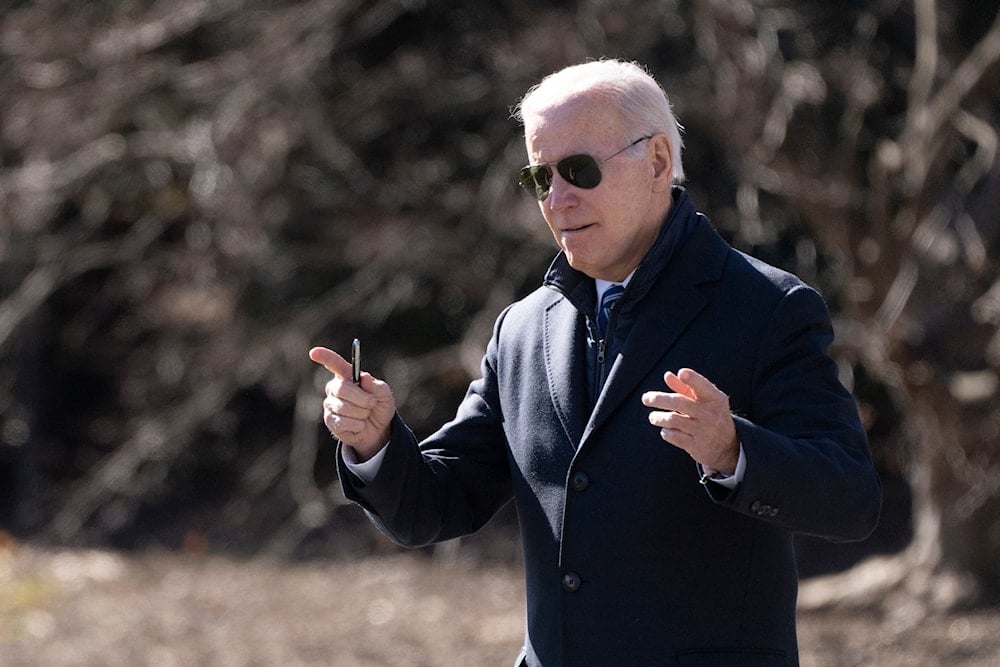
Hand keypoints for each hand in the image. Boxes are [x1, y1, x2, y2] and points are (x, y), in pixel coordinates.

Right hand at [309, 346, 395, 461]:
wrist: (379, 429)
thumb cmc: (379, 406)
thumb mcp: (384, 394)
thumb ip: (376, 386)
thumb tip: (364, 377)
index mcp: (347, 376)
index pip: (334, 363)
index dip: (324, 357)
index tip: (314, 352)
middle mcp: (335, 388)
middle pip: (343, 388)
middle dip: (362, 398)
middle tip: (372, 403)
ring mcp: (330, 404)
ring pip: (345, 407)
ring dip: (362, 413)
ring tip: (365, 415)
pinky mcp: (330, 421)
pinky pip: (344, 422)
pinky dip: (358, 425)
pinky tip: (359, 425)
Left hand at [641, 368, 738, 473]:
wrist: (727, 446)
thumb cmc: (711, 416)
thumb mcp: (704, 401)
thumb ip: (685, 388)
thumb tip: (667, 375)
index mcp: (715, 399)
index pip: (703, 387)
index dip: (693, 379)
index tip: (682, 373)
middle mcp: (711, 414)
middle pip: (680, 402)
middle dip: (659, 399)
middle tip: (645, 398)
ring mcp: (704, 431)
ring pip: (674, 420)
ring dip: (659, 418)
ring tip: (653, 417)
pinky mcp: (697, 447)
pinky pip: (675, 437)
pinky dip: (666, 432)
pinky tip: (666, 430)